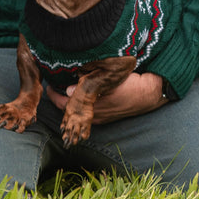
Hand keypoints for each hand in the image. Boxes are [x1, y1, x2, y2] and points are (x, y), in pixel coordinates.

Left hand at [45, 71, 165, 123]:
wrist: (149, 93)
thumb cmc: (131, 87)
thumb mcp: (110, 83)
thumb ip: (88, 87)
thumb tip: (68, 90)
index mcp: (93, 109)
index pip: (66, 105)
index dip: (54, 96)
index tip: (48, 86)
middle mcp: (94, 116)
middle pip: (70, 109)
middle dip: (60, 98)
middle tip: (53, 85)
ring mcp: (100, 116)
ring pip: (78, 110)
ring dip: (70, 100)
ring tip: (62, 87)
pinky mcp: (105, 113)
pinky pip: (86, 109)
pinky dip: (80, 102)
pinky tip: (79, 92)